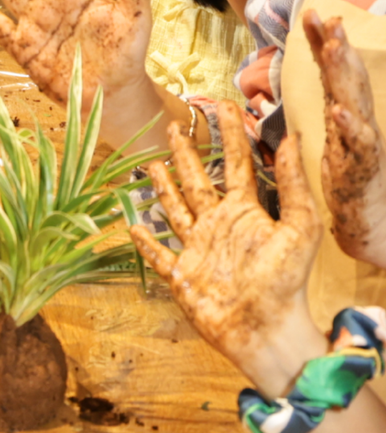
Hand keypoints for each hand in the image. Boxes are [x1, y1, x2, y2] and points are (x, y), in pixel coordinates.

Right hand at [130, 106, 322, 391]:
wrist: (266, 328)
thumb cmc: (288, 281)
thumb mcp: (300, 227)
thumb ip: (293, 184)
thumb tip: (290, 138)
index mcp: (245, 211)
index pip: (235, 163)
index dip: (229, 133)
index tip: (222, 104)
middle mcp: (218, 225)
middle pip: (198, 180)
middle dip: (187, 154)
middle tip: (175, 127)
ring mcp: (197, 249)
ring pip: (175, 209)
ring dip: (164, 187)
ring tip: (152, 163)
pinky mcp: (181, 274)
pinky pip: (158, 254)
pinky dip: (144, 242)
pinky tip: (133, 225)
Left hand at [303, 10, 385, 267]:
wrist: (372, 221)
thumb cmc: (354, 174)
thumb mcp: (336, 131)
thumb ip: (329, 99)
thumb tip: (318, 64)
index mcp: (348, 113)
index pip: (335, 72)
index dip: (324, 43)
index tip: (312, 14)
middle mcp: (358, 123)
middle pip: (348, 80)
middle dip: (338, 48)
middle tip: (328, 19)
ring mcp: (362, 144)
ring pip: (354, 104)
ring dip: (345, 76)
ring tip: (335, 50)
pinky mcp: (362, 168)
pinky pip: (357, 146)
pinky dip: (350, 127)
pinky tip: (339, 110)